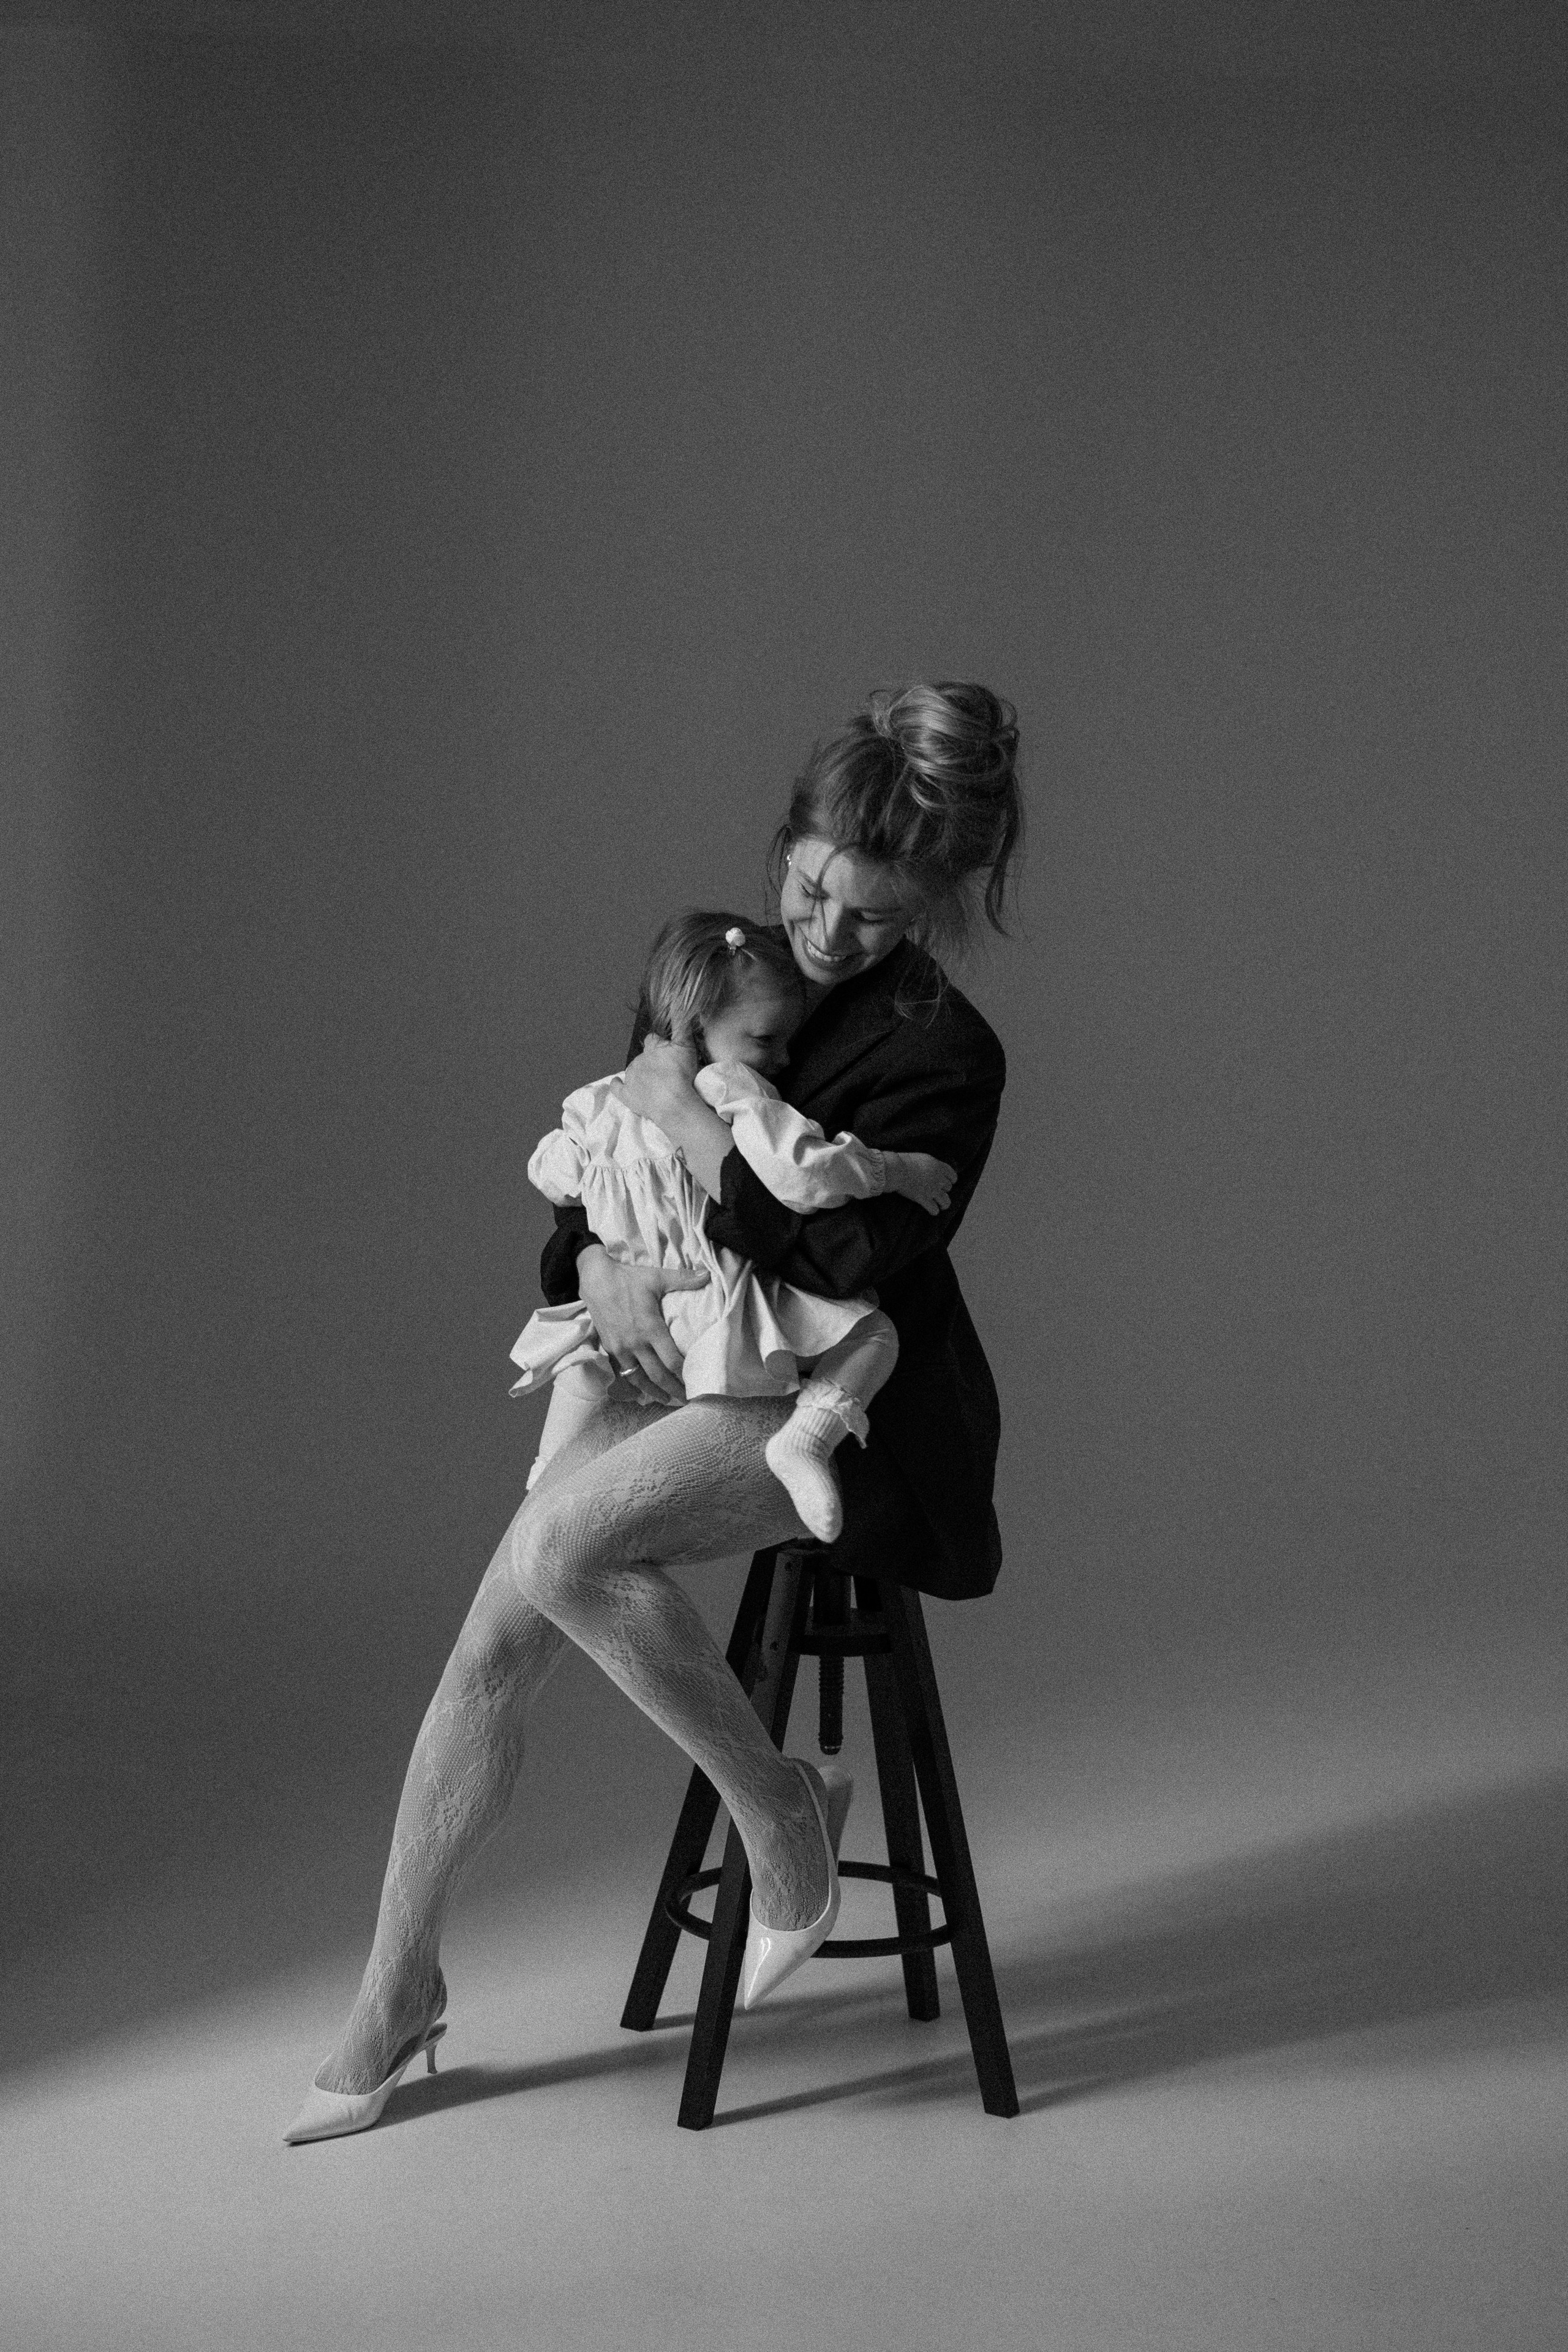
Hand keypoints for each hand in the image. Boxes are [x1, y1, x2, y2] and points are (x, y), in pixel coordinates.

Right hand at [576, 1245, 708, 1405]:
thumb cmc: (627, 1278)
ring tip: (666, 1400)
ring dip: (653, 1392)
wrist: (595, 1279)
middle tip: (686, 1400)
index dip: (684, 1375)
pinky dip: (634, 1383)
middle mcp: (635, 1343)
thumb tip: (707, 1274)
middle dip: (673, 1389)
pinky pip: (623, 1372)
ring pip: (638, 1378)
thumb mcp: (656, 1276)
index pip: (671, 1360)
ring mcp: (620, 1348)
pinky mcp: (609, 1348)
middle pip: (657, 1375)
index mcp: (650, 1328)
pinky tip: (642, 1388)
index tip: (695, 1383)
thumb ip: (683, 1279)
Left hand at [612, 1033, 702, 1135]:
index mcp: (652, 1047)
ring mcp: (631, 1077)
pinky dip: (617, 1084)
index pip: (652, 1039)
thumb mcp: (687, 1045)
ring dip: (640, 1073)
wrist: (673, 1102)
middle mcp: (638, 1059)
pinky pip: (617, 1087)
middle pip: (643, 1056)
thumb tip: (678, 1004)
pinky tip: (617, 1082)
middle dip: (652, 1061)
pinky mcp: (627, 1094)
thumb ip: (682, 1025)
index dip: (659, 1043)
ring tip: (653, 1082)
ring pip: (632, 1070)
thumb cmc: (681, 1073)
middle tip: (666, 1071)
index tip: (667, 1050)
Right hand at [883, 1150, 956, 1216]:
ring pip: (946, 1201)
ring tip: (941, 1206)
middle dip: (944, 1190)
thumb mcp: (923, 1158)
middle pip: (948, 1188)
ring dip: (944, 1204)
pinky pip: (934, 1209)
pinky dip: (934, 1211)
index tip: (948, 1183)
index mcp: (938, 1166)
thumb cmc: (905, 1161)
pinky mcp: (924, 1199)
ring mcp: (932, 1190)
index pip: (953, 1176)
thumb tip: (935, 1170)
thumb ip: (932, 1165)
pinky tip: (931, 1210)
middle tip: (938, 1192)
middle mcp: (938, 1178)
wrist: (897, 1169)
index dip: (951, 1180)